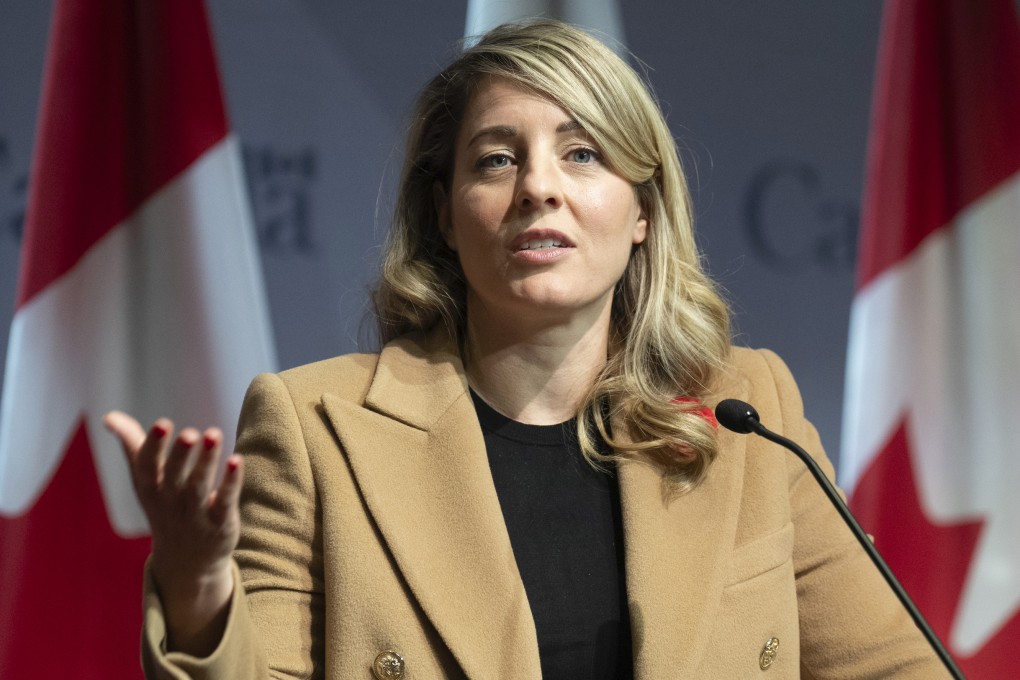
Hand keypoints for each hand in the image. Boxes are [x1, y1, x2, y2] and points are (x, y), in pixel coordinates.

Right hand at [104, 411, 242, 654]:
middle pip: (174, 476)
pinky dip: (230, 482)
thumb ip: (132, 445)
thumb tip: (109, 417)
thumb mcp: (146, 480)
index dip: (153, 445)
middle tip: (190, 433)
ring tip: (214, 434)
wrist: (187, 560)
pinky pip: (225, 501)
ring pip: (199, 486)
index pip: (147, 466)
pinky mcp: (220, 522)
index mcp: (150, 488)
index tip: (162, 423)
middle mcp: (170, 501)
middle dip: (181, 454)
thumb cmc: (165, 506)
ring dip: (207, 461)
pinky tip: (236, 460)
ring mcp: (195, 514)